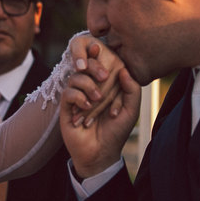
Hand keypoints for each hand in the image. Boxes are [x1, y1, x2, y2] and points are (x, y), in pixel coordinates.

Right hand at [60, 64, 140, 178]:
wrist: (101, 153)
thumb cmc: (117, 132)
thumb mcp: (131, 111)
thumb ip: (132, 90)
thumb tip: (124, 70)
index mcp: (104, 86)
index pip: (100, 64)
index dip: (98, 55)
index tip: (99, 47)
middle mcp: (89, 88)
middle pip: (85, 65)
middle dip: (93, 66)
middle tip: (104, 76)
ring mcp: (77, 97)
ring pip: (75, 77)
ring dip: (87, 84)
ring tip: (97, 99)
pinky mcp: (67, 108)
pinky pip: (68, 93)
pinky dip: (78, 96)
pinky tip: (87, 107)